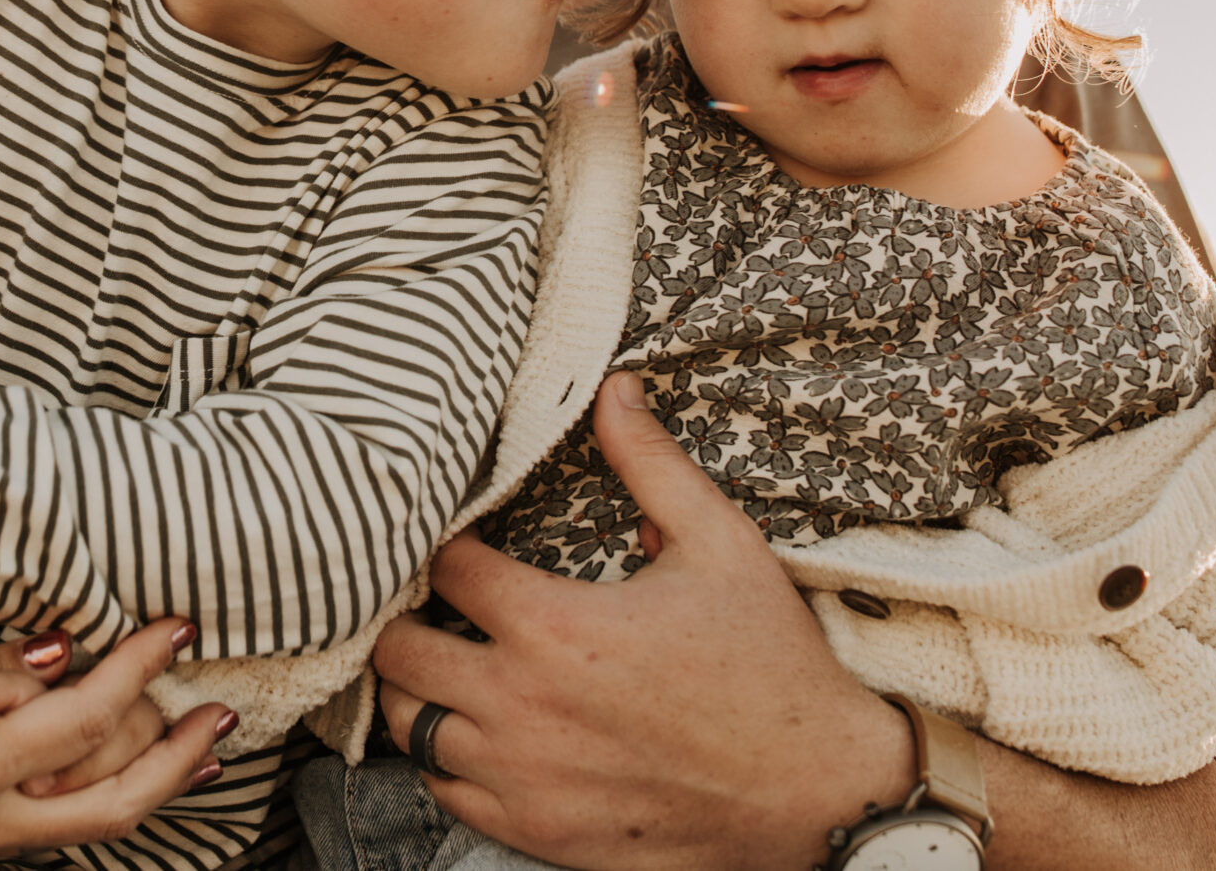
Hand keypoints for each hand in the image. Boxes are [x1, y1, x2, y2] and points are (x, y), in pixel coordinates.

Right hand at [0, 619, 232, 870]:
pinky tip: (99, 755)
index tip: (176, 625)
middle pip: (111, 805)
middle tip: (222, 707)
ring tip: (189, 733)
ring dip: (144, 777)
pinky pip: (39, 824)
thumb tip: (56, 653)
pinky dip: (87, 788)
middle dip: (177, 757)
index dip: (138, 669)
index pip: (78, 719)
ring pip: (83, 825)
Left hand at [371, 372, 909, 870]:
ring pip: (407, 724)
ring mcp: (521, 778)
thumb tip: (612, 388)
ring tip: (446, 657)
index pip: (442, 566)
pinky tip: (475, 726)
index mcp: (555, 627)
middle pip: (396, 648)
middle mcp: (520, 705)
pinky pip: (442, 791)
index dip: (438, 541)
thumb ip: (650, 463)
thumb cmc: (771, 666)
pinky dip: (443, 757)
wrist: (818, 796)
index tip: (453, 535)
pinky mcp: (534, 833)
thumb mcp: (721, 545)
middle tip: (432, 599)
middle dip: (404, 613)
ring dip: (415, 685)